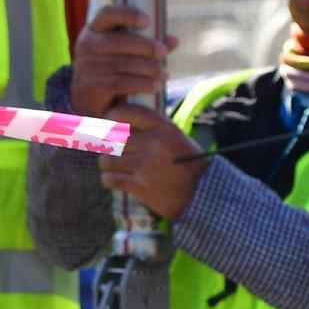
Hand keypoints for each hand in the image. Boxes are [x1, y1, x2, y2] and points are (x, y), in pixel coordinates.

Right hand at [69, 4, 177, 119]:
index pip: (107, 13)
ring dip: (147, 68)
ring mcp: (88, 65)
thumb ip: (148, 43)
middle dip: (145, 45)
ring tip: (165, 73)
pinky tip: (155, 86)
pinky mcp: (92, 86)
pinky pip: (120, 83)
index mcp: (95, 28)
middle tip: (164, 51)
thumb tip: (174, 40)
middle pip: (118, 41)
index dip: (127, 14)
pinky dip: (141, 84)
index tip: (147, 21)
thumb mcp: (124, 50)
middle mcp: (87, 44)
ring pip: (121, 64)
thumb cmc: (111, 64)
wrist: (87, 94)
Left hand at [99, 102, 205, 220]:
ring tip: (116, 168)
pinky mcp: (140, 186)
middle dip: (109, 146)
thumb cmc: (187, 164)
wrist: (202, 195)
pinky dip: (109, 180)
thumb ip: (151, 128)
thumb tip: (118, 122)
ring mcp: (146, 164)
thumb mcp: (175, 138)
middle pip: (113, 138)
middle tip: (112, 152)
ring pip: (107, 159)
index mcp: (164, 127)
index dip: (110, 117)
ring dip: (108, 165)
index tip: (107, 125)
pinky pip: (109, 179)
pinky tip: (117, 181)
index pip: (126, 113)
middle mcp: (154, 143)